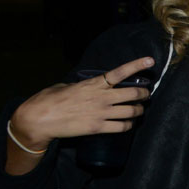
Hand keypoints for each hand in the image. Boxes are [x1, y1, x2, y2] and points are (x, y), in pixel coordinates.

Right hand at [10, 56, 154, 150]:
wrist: (39, 120)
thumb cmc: (48, 100)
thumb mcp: (66, 86)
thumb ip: (83, 86)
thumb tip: (89, 87)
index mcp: (93, 84)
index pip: (120, 72)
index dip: (137, 65)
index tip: (150, 61)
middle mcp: (101, 97)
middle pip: (133, 93)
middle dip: (144, 94)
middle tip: (146, 95)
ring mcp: (101, 113)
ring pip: (132, 111)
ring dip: (139, 110)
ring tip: (139, 110)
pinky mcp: (98, 128)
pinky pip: (122, 127)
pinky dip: (129, 125)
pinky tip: (129, 123)